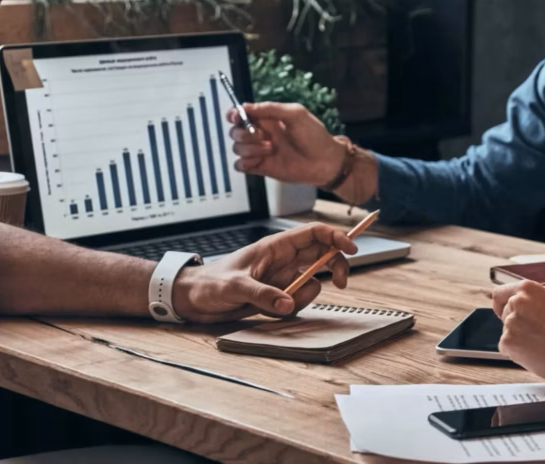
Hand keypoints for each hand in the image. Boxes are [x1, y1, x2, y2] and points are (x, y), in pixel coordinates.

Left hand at [172, 223, 357, 322]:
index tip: (352, 249)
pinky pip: (297, 301)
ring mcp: (281, 278)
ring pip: (312, 282)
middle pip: (322, 254)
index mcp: (275, 247)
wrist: (192, 300)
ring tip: (281, 305)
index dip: (336, 237)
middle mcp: (282, 260)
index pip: (314, 233)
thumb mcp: (234, 287)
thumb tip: (288, 303)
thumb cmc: (209, 283)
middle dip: (336, 266)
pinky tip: (270, 311)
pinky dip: (291, 309)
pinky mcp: (277, 295)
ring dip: (305, 295)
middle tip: (341, 282)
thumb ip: (263, 294)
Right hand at [229, 103, 363, 193]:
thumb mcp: (296, 114)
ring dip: (250, 148)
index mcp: (268, 119)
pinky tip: (260, 160)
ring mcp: (260, 151)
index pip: (241, 114)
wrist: (325, 162)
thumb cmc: (315, 137)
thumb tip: (247, 106)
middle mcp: (261, 134)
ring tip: (271, 148)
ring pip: (237, 148)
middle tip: (262, 135)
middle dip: (244, 133)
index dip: (234, 114)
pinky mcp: (261, 167)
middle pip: (235, 131)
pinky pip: (240, 165)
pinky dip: (245, 162)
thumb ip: (271, 108)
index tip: (237, 117)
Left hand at [493, 281, 544, 385]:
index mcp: (527, 288)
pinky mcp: (506, 341)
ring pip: (506, 330)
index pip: (499, 293)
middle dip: (515, 321)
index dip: (502, 303)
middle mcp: (515, 302)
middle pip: (504, 312)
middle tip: (536, 331)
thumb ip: (531, 298)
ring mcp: (509, 322)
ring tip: (539, 342)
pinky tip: (534, 351)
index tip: (505, 311)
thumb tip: (515, 301)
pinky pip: (505, 346)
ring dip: (517, 337)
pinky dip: (515, 351)